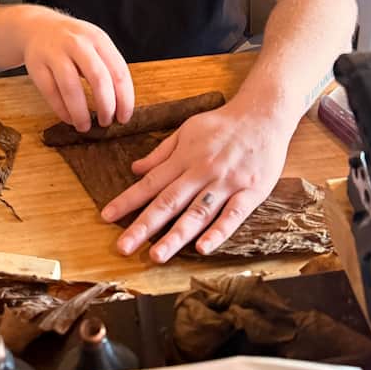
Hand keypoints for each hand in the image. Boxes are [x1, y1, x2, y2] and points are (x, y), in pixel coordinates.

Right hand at [21, 8, 133, 131]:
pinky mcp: (36, 65)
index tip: (124, 117)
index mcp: (98, 39)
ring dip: (81, 112)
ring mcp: (55, 53)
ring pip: (71, 88)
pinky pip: (51, 92)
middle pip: (98, 78)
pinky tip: (69, 119)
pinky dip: (61, 110)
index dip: (124, 99)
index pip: (119, 72)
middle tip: (107, 122)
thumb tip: (121, 105)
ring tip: (85, 126)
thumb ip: (108, 68)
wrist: (37, 27)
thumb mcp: (94, 45)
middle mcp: (77, 43)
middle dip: (106, 105)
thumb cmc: (73, 43)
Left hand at [101, 103, 289, 262]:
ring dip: (176, 235)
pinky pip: (233, 215)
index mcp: (185, 157)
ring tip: (156, 255)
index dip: (127, 200)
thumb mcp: (187, 129)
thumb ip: (162, 152)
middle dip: (143, 226)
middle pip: (169, 202)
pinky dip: (218, 232)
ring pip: (197, 212)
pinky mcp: (250, 191)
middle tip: (123, 247)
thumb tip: (135, 169)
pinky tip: (203, 247)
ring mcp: (226, 182)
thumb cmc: (223, 124)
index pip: (151, 183)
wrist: (263, 114)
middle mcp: (202, 171)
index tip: (107, 217)